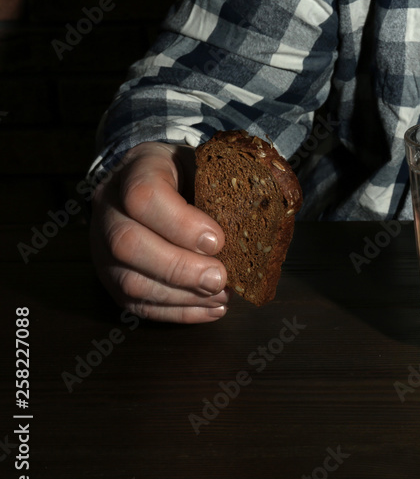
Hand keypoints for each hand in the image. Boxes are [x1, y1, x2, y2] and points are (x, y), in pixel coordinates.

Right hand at [90, 142, 229, 322]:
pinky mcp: (111, 279)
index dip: (181, 224)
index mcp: (135, 170)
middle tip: (221, 278)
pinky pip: (137, 305)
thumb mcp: (205, 165)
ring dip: (182, 296)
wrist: (152, 182)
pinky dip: (179, 312)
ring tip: (221, 296)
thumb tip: (259, 225)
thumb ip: (223, 189)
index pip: (144, 196)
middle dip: (180, 268)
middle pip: (128, 244)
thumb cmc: (187, 175)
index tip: (218, 240)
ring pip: (130, 281)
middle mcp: (108, 208)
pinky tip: (211, 309)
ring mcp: (101, 247)